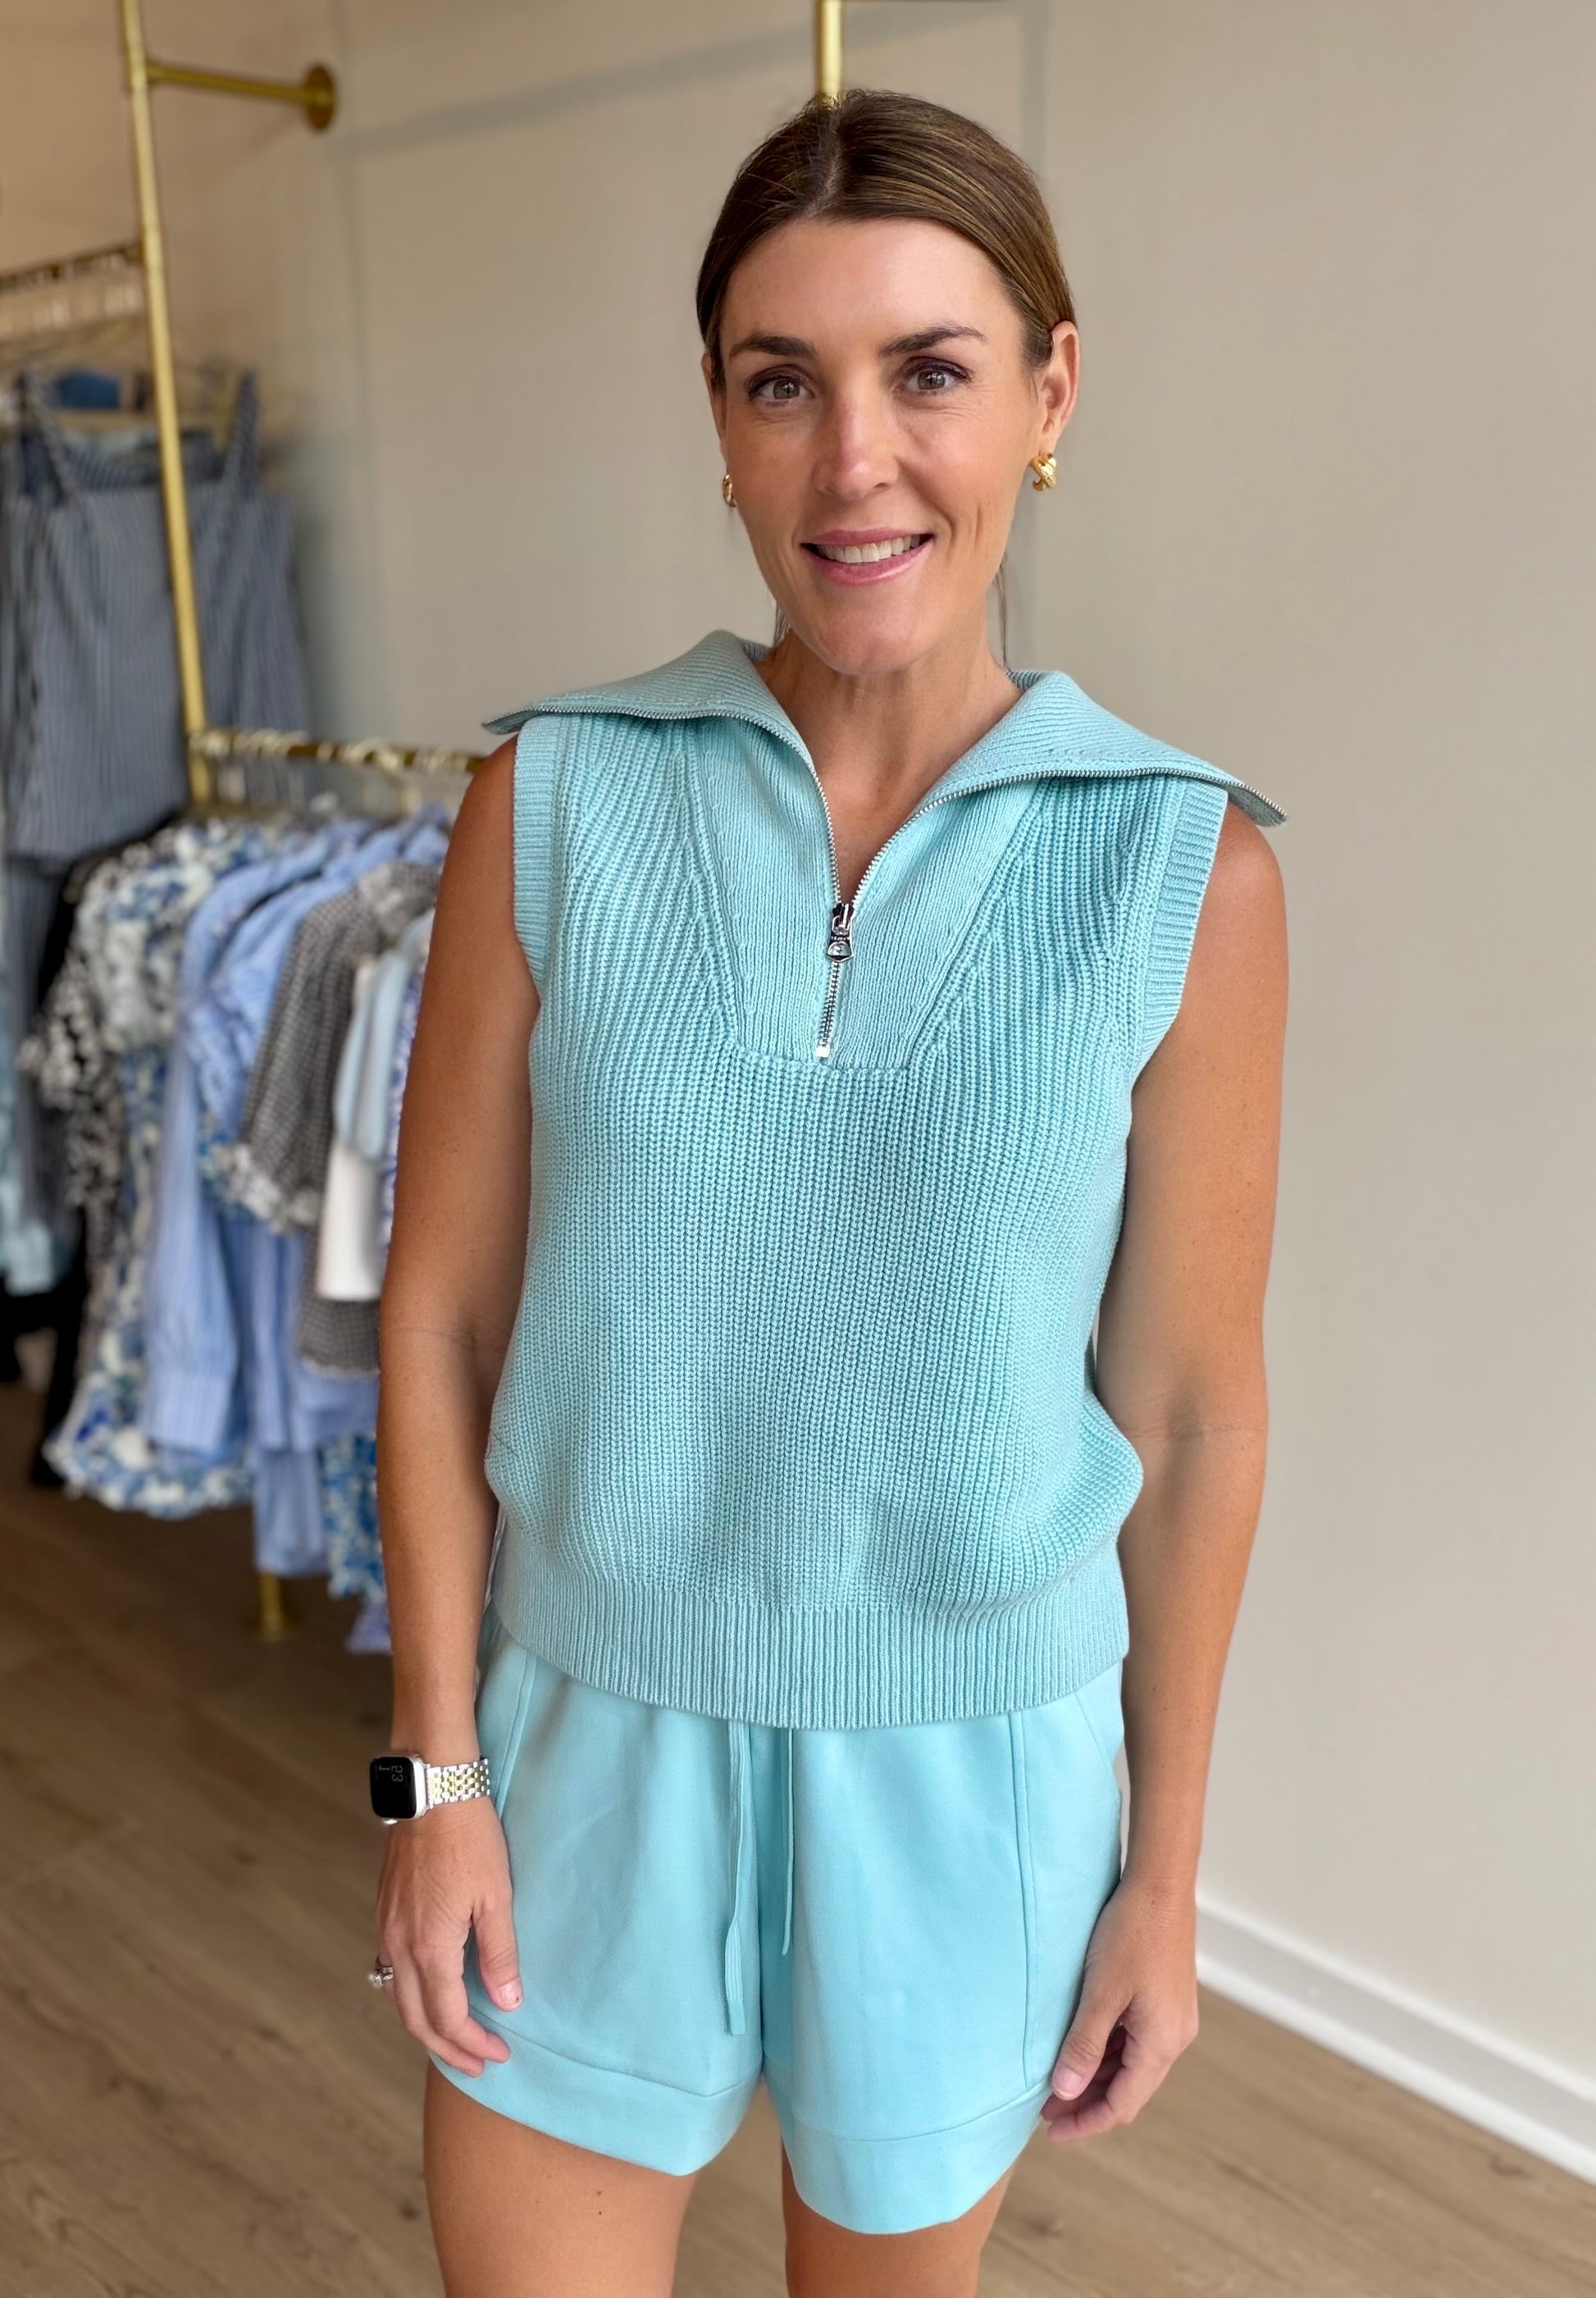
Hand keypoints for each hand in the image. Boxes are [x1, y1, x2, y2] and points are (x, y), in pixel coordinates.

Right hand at [374, 1798, 522, 2076]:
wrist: (432, 1788)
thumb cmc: (470, 1837)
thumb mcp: (497, 1897)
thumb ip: (500, 1955)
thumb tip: (506, 2005)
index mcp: (430, 1947)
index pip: (447, 2018)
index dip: (473, 2044)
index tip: (499, 2055)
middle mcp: (399, 1945)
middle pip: (415, 2019)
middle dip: (446, 2048)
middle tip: (475, 2065)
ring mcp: (386, 1927)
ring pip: (397, 1996)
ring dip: (423, 2025)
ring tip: (453, 2038)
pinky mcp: (384, 1910)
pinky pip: (389, 1968)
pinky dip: (409, 1994)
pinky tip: (428, 1990)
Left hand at [1039, 1872, 1199, 2140]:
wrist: (1160, 1883)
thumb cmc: (1131, 1932)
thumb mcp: (1100, 1992)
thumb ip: (1082, 2045)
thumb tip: (1065, 2093)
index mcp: (1161, 2043)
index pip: (1122, 2105)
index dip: (1085, 2122)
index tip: (1051, 2132)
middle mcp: (1174, 2037)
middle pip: (1128, 2089)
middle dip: (1087, 2102)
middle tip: (1044, 2109)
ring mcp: (1172, 2018)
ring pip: (1131, 2065)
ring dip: (1096, 2077)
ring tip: (1056, 2081)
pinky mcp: (1166, 1998)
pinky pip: (1135, 2040)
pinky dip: (1107, 2051)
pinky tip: (1080, 2045)